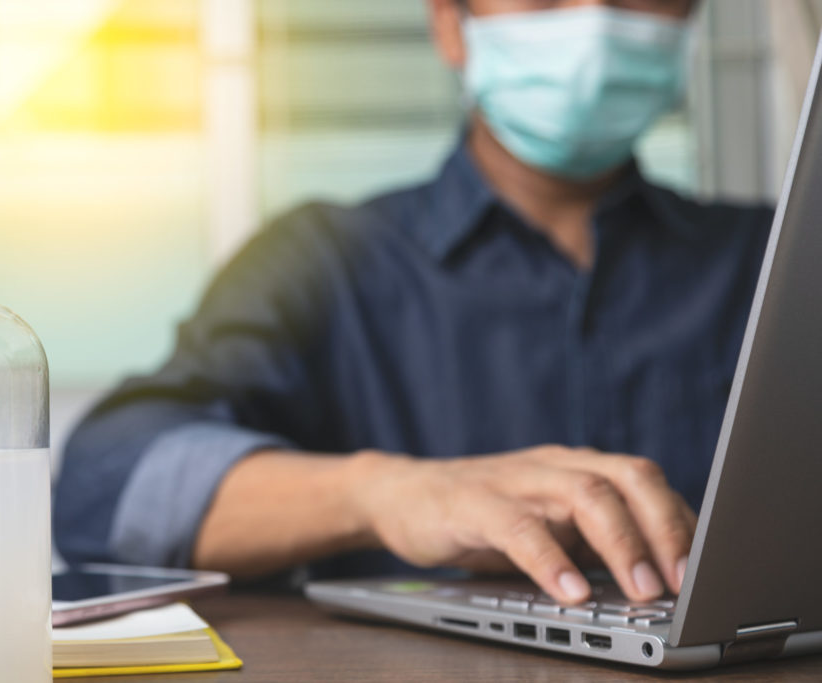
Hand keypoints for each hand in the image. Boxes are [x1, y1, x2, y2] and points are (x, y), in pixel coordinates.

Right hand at [351, 445, 696, 603]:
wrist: (400, 494)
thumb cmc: (481, 515)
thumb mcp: (546, 524)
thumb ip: (591, 540)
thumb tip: (661, 581)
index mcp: (575, 468)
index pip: (646, 481)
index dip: (683, 522)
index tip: (709, 571)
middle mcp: (552, 465)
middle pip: (627, 476)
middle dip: (664, 528)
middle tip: (683, 584)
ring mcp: (512, 480)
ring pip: (583, 494)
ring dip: (621, 544)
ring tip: (641, 592)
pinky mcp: (471, 502)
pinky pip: (518, 526)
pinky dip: (549, 558)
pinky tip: (569, 591)